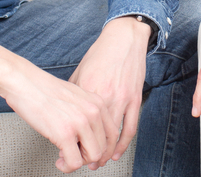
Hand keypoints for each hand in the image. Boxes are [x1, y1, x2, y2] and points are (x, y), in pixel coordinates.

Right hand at [0, 42, 117, 172]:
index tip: (91, 154)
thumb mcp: (76, 97)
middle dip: (88, 156)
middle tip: (75, 155)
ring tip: (65, 157)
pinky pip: (74, 162)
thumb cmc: (45, 90)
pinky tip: (59, 160)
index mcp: (97, 103)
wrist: (25, 83)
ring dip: (79, 162)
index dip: (102, 149)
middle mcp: (93, 112)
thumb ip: (87, 113)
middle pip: (103, 147)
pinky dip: (67, 166)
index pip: (112, 134)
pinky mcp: (65, 133)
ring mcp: (80, 122)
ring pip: (93, 157)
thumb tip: (89, 136)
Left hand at [69, 15, 150, 163]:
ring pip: (112, 136)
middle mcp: (104, 97)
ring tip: (97, 162)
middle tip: (81, 162)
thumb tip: (66, 112)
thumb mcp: (80, 72)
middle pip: (95, 135)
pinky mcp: (135, 98)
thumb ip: (74, 93)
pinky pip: (130, 127)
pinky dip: (123, 143)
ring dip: (104, 154)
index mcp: (87, 91)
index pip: (77, 125)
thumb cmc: (101, 52)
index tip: (65, 150)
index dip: (70, 142)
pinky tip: (116, 152)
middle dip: (87, 154)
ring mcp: (121, 99)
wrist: (123, 37)